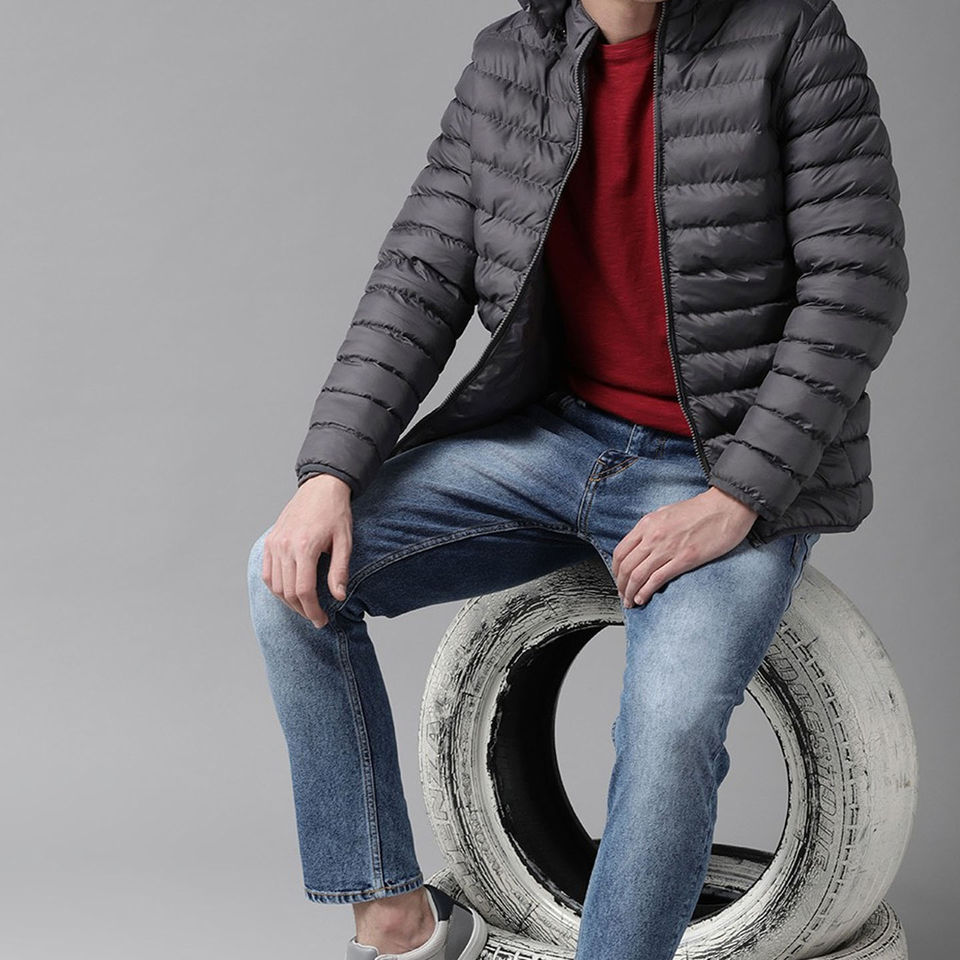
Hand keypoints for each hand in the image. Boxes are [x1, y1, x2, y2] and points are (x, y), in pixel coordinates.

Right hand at [262, 474, 352, 628]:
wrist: (321, 487)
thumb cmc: (336, 513)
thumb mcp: (345, 541)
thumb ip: (339, 570)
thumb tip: (338, 597)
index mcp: (305, 546)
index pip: (303, 590)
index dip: (312, 610)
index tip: (322, 620)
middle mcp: (285, 546)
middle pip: (287, 592)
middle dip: (302, 610)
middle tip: (316, 618)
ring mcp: (274, 543)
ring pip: (275, 585)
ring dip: (289, 602)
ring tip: (305, 608)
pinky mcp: (270, 541)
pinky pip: (267, 573)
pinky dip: (276, 588)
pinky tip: (290, 593)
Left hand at [612, 486, 757, 607]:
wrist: (726, 506)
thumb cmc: (700, 509)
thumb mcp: (667, 512)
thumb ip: (652, 527)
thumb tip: (642, 543)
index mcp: (647, 524)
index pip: (621, 552)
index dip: (615, 570)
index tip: (618, 579)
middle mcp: (653, 536)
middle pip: (626, 566)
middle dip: (621, 585)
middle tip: (622, 594)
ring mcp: (668, 548)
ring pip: (638, 575)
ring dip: (630, 592)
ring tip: (630, 602)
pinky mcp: (685, 559)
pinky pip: (657, 579)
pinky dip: (646, 592)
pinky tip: (643, 598)